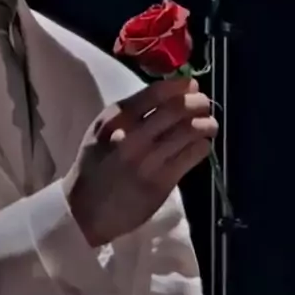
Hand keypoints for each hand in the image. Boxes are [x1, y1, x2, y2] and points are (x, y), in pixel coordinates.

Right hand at [62, 77, 217, 246]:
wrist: (85, 210)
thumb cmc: (94, 165)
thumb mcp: (101, 130)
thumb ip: (130, 113)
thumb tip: (168, 93)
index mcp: (116, 119)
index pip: (155, 93)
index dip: (179, 86)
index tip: (192, 85)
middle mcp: (132, 136)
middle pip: (176, 110)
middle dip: (198, 103)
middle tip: (205, 104)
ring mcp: (148, 160)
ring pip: (189, 132)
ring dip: (206, 124)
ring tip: (210, 124)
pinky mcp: (161, 182)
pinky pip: (191, 156)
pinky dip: (202, 146)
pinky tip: (202, 145)